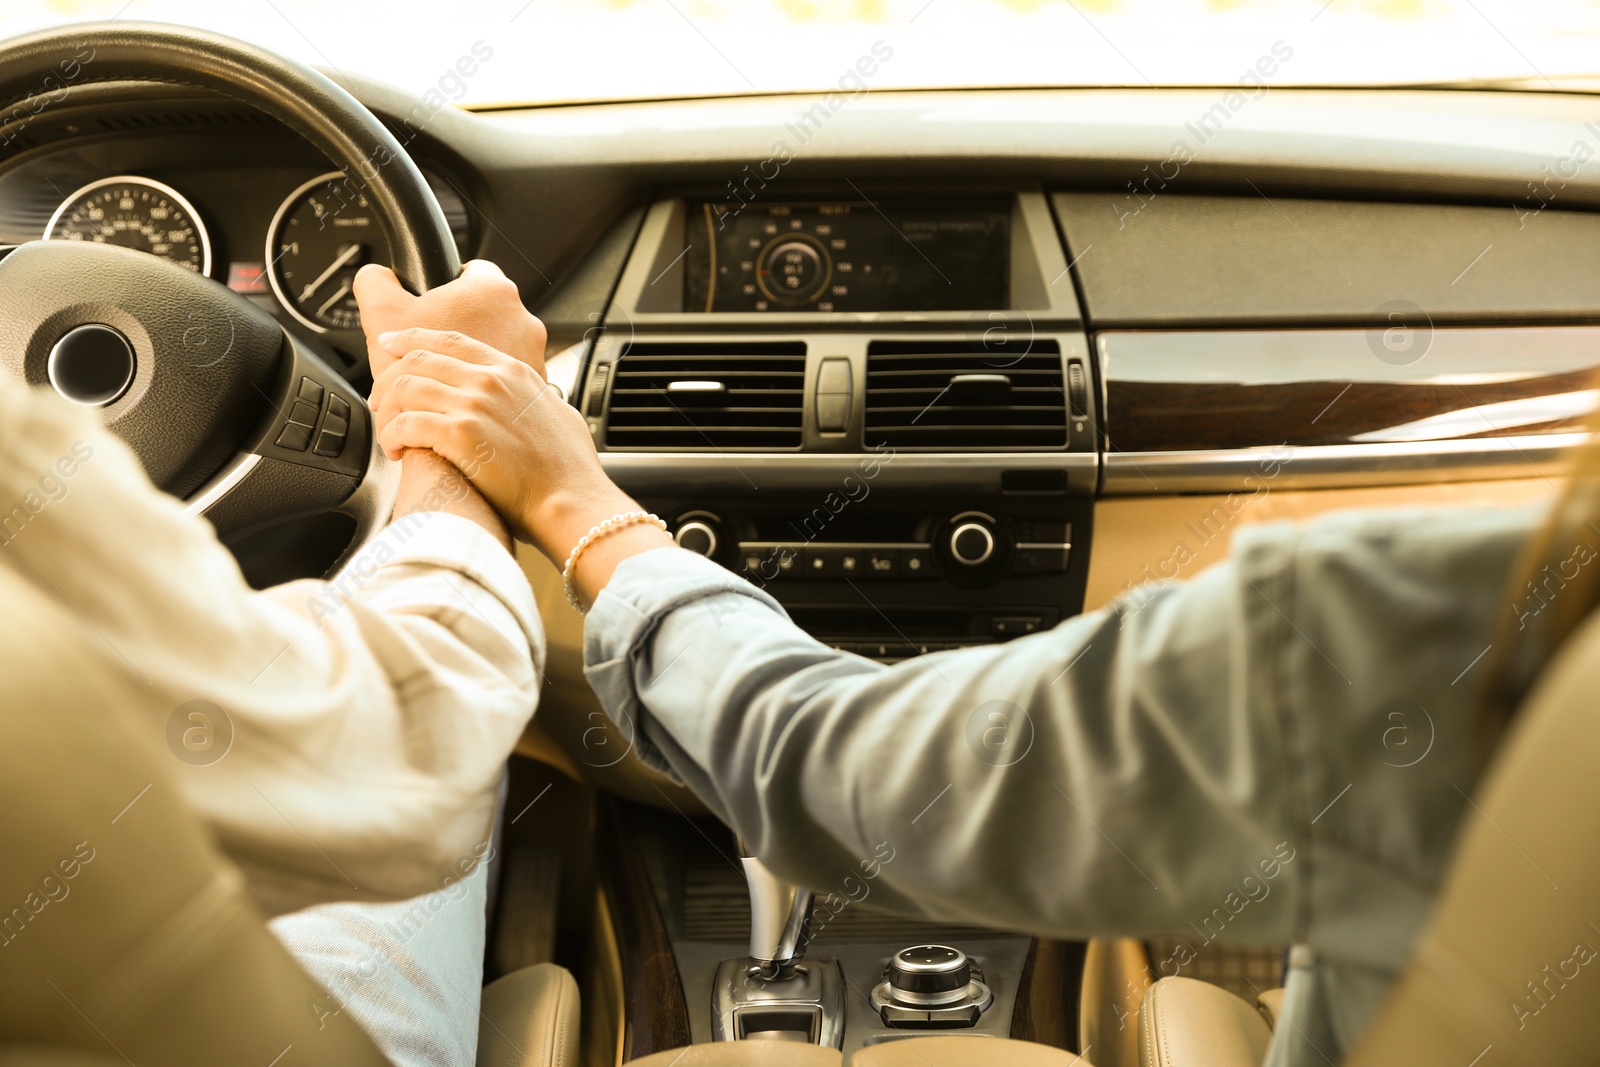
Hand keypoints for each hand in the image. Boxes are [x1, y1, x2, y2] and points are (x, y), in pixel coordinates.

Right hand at [352, 259, 547, 393]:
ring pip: (497, 344)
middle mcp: (523, 319)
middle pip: (482, 312)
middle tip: (429, 350)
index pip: (468, 271)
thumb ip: (376, 284)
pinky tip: (462, 396)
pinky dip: (487, 382)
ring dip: (471, 358)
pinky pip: (507, 375)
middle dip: (455, 328)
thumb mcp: (384, 319)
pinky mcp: (535, 386)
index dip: (444, 284)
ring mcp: (534, 354)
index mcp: (493, 291)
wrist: (481, 446)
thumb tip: (374, 274)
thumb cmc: (428, 382)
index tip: (432, 300)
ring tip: (443, 378)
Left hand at [369, 328, 633, 560]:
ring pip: (405, 388)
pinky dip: (392, 436)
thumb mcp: (558, 414)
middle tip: (379, 400)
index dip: (413, 338)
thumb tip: (535, 401)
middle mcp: (490, 380)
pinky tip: (396, 450)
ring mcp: (474, 404)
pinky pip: (406, 423)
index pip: (450, 341)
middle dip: (388, 378)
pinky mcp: (459, 435)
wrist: (571, 501)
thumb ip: (536, 400)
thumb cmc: (569, 471)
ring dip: (387, 411)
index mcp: (511, 371)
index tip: (392, 344)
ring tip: (388, 432)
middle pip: (419, 359)